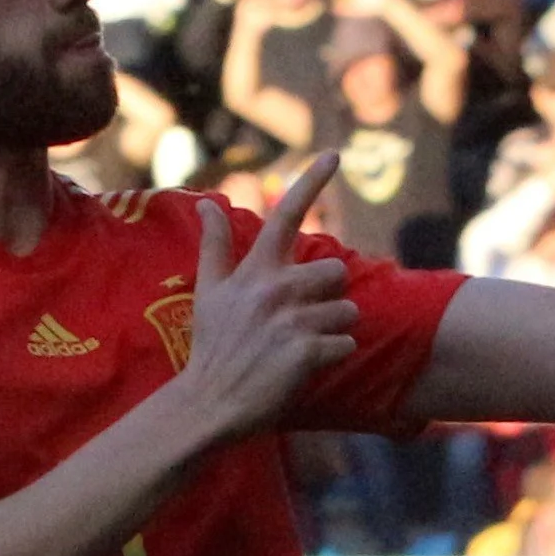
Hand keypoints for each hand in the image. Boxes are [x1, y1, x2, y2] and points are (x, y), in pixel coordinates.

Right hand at [174, 155, 360, 443]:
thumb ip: (214, 245)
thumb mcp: (209, 291)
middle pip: (336, 270)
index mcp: (255, 271)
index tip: (335, 153)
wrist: (209, 402)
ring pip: (348, 310)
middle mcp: (275, 289)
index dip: (311, 181)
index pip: (286, 215)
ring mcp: (292, 321)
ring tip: (302, 344)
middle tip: (299, 318)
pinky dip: (332, 356)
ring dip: (333, 328)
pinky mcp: (308, 353)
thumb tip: (206, 203)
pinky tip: (304, 365)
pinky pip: (345, 344)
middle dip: (328, 294)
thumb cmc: (212, 345)